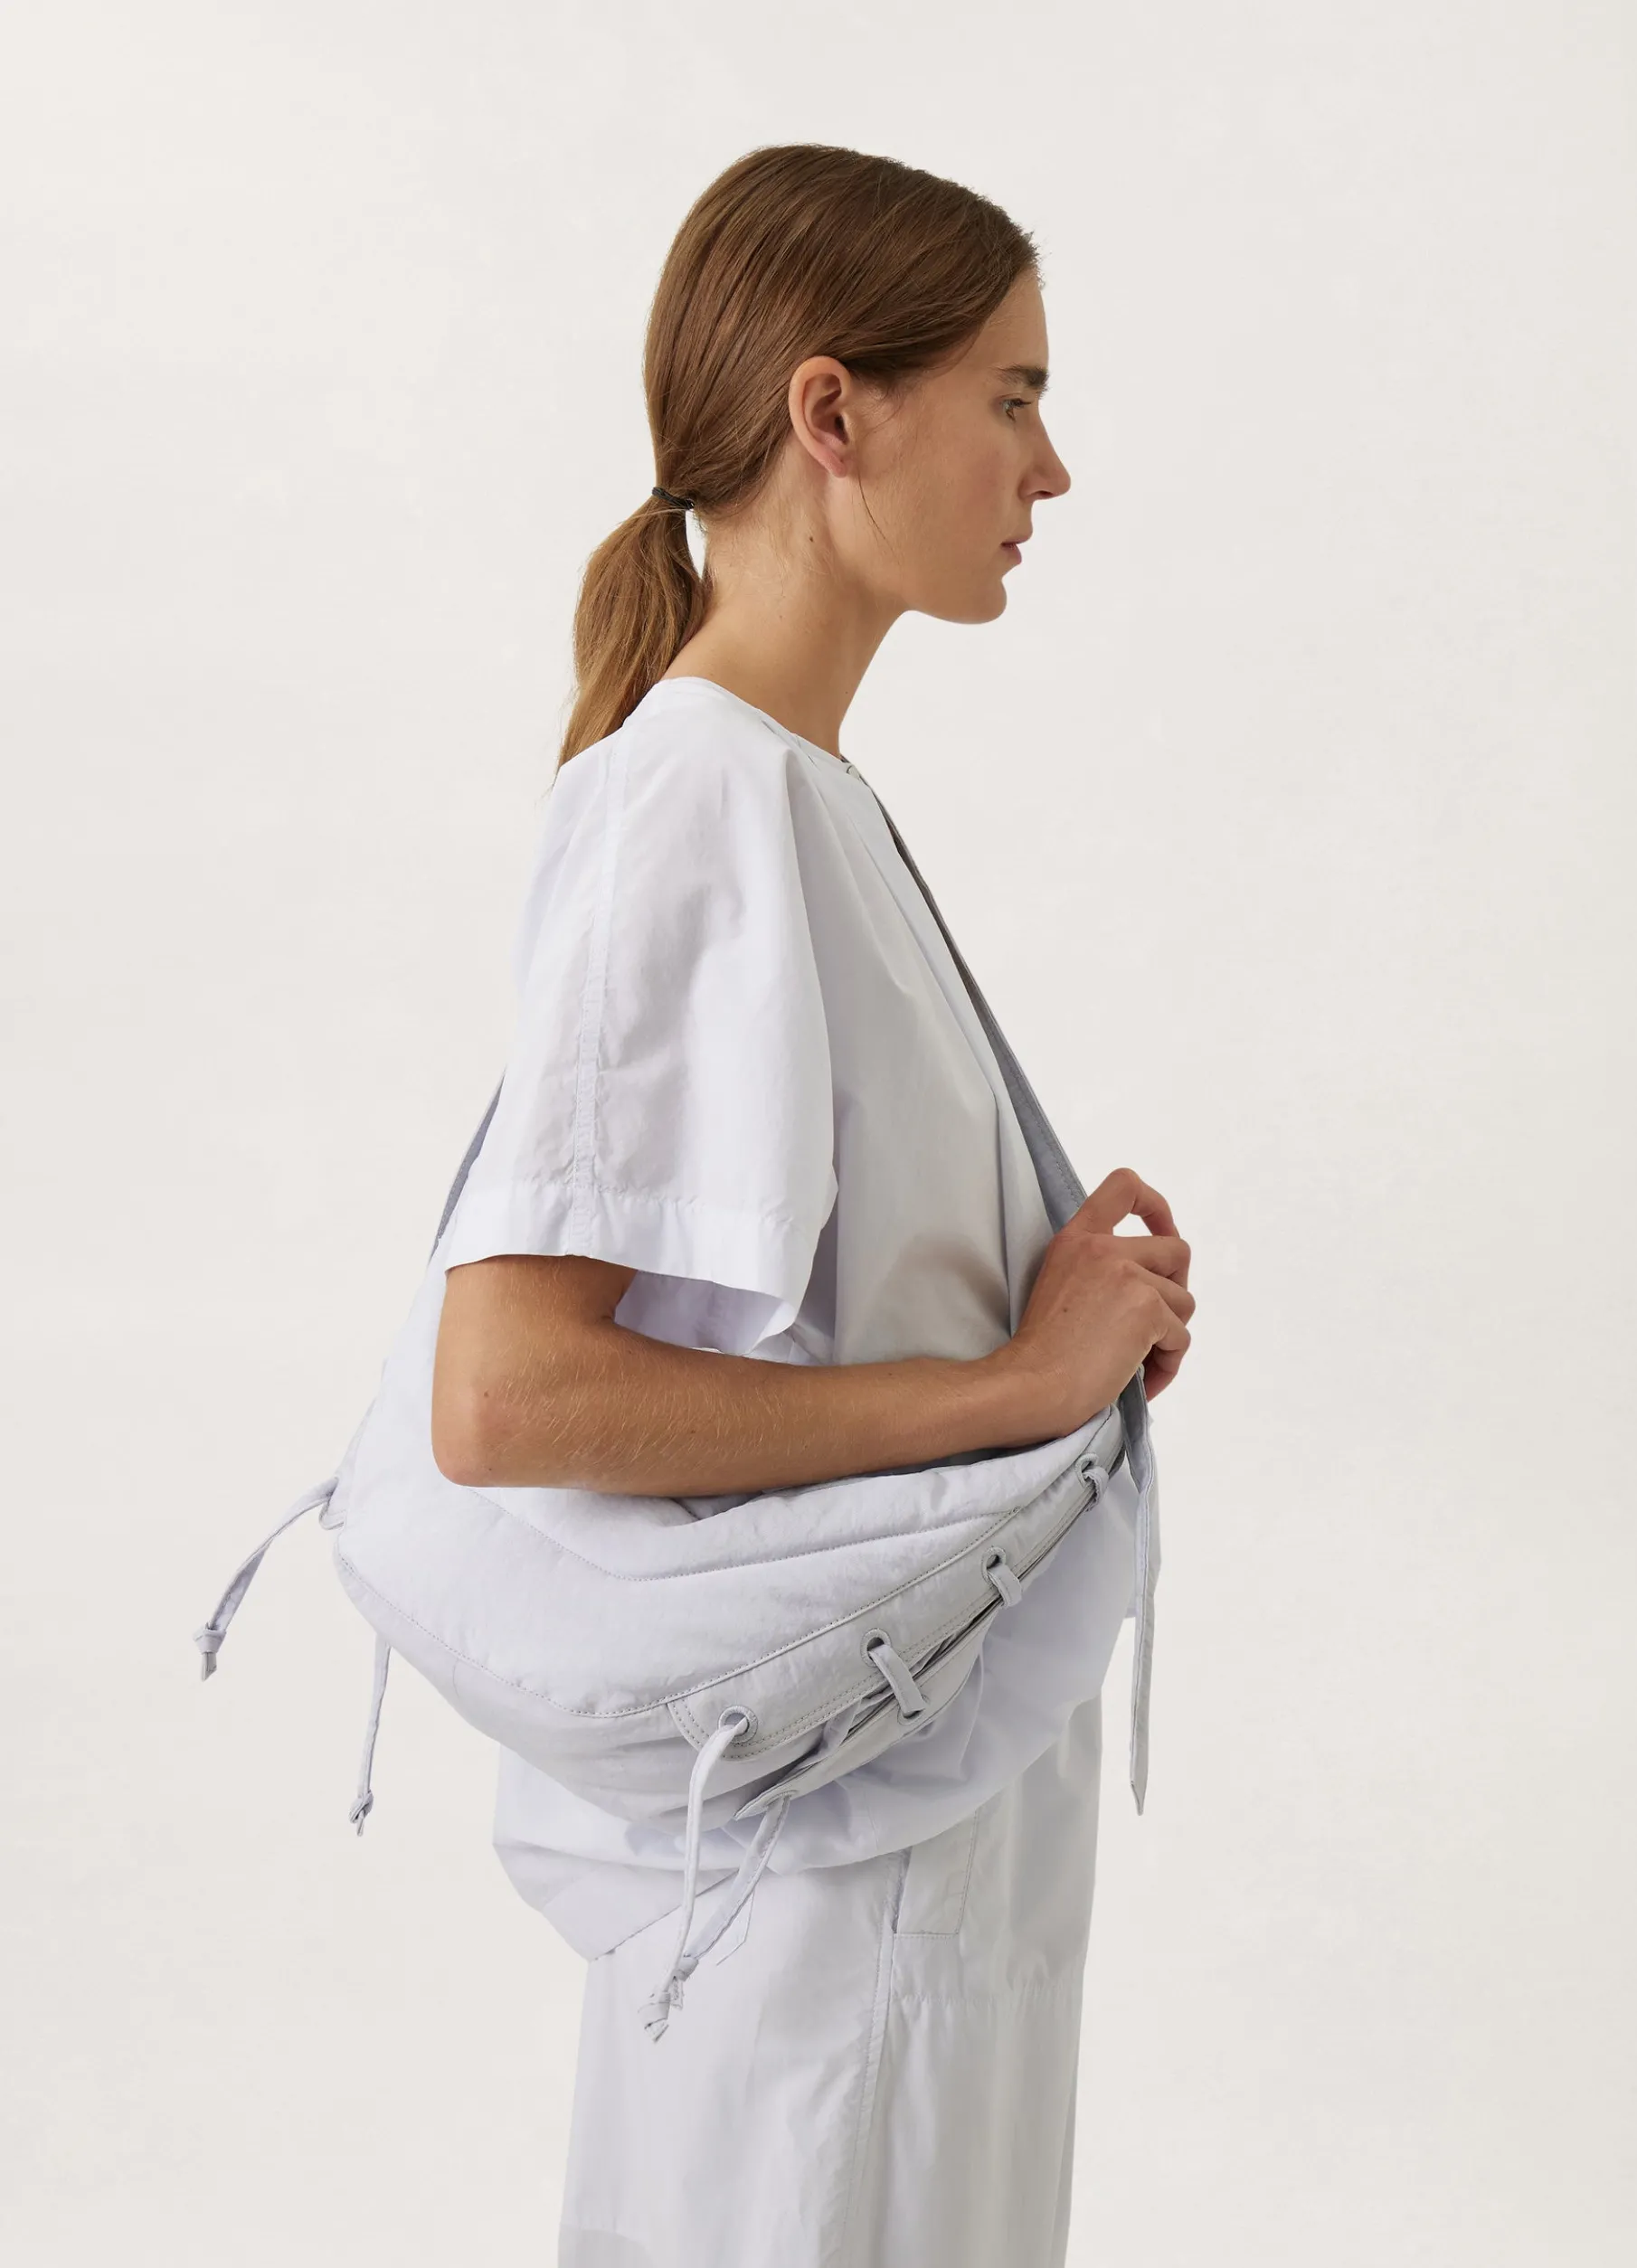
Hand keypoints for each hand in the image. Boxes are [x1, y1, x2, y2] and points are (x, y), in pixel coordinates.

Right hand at [992, 1168, 1193, 1441]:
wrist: (1030, 1385)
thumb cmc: (1040, 1352)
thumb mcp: (1059, 1284)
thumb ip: (1098, 1269)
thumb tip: (1152, 1282)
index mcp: (1076, 1239)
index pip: (1124, 1186)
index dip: (1156, 1206)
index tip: (1161, 1229)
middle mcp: (1102, 1249)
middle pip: (1177, 1250)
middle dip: (1176, 1288)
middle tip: (1157, 1320)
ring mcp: (1127, 1276)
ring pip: (1185, 1301)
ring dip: (1169, 1334)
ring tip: (1139, 1360)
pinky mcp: (1147, 1309)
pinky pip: (1181, 1338)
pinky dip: (1168, 1364)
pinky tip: (1142, 1379)